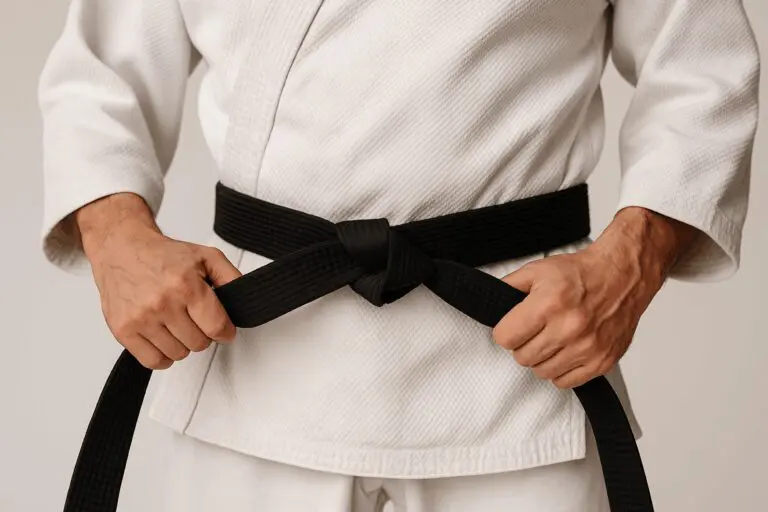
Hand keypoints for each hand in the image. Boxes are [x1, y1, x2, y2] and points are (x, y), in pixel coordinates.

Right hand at [76, 193, 241, 369]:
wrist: (121, 249)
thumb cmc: (163, 255)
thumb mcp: (206, 257)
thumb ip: (231, 279)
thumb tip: (244, 302)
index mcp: (185, 285)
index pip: (217, 328)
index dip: (225, 331)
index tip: (222, 328)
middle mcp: (162, 302)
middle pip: (199, 344)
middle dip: (202, 333)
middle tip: (193, 317)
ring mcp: (140, 318)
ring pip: (178, 355)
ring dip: (181, 343)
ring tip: (175, 322)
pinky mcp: (123, 330)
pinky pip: (153, 362)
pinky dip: (162, 354)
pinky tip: (163, 336)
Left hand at [492, 207, 695, 388]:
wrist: (622, 277)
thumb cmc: (580, 274)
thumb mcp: (537, 270)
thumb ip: (508, 286)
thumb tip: (488, 301)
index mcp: (549, 303)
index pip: (505, 338)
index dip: (506, 331)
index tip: (513, 325)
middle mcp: (569, 328)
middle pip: (522, 357)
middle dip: (522, 344)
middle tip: (534, 330)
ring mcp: (588, 347)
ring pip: (541, 372)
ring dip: (541, 358)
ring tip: (551, 339)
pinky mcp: (602, 361)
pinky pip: (565, 382)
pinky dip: (560, 370)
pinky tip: (564, 351)